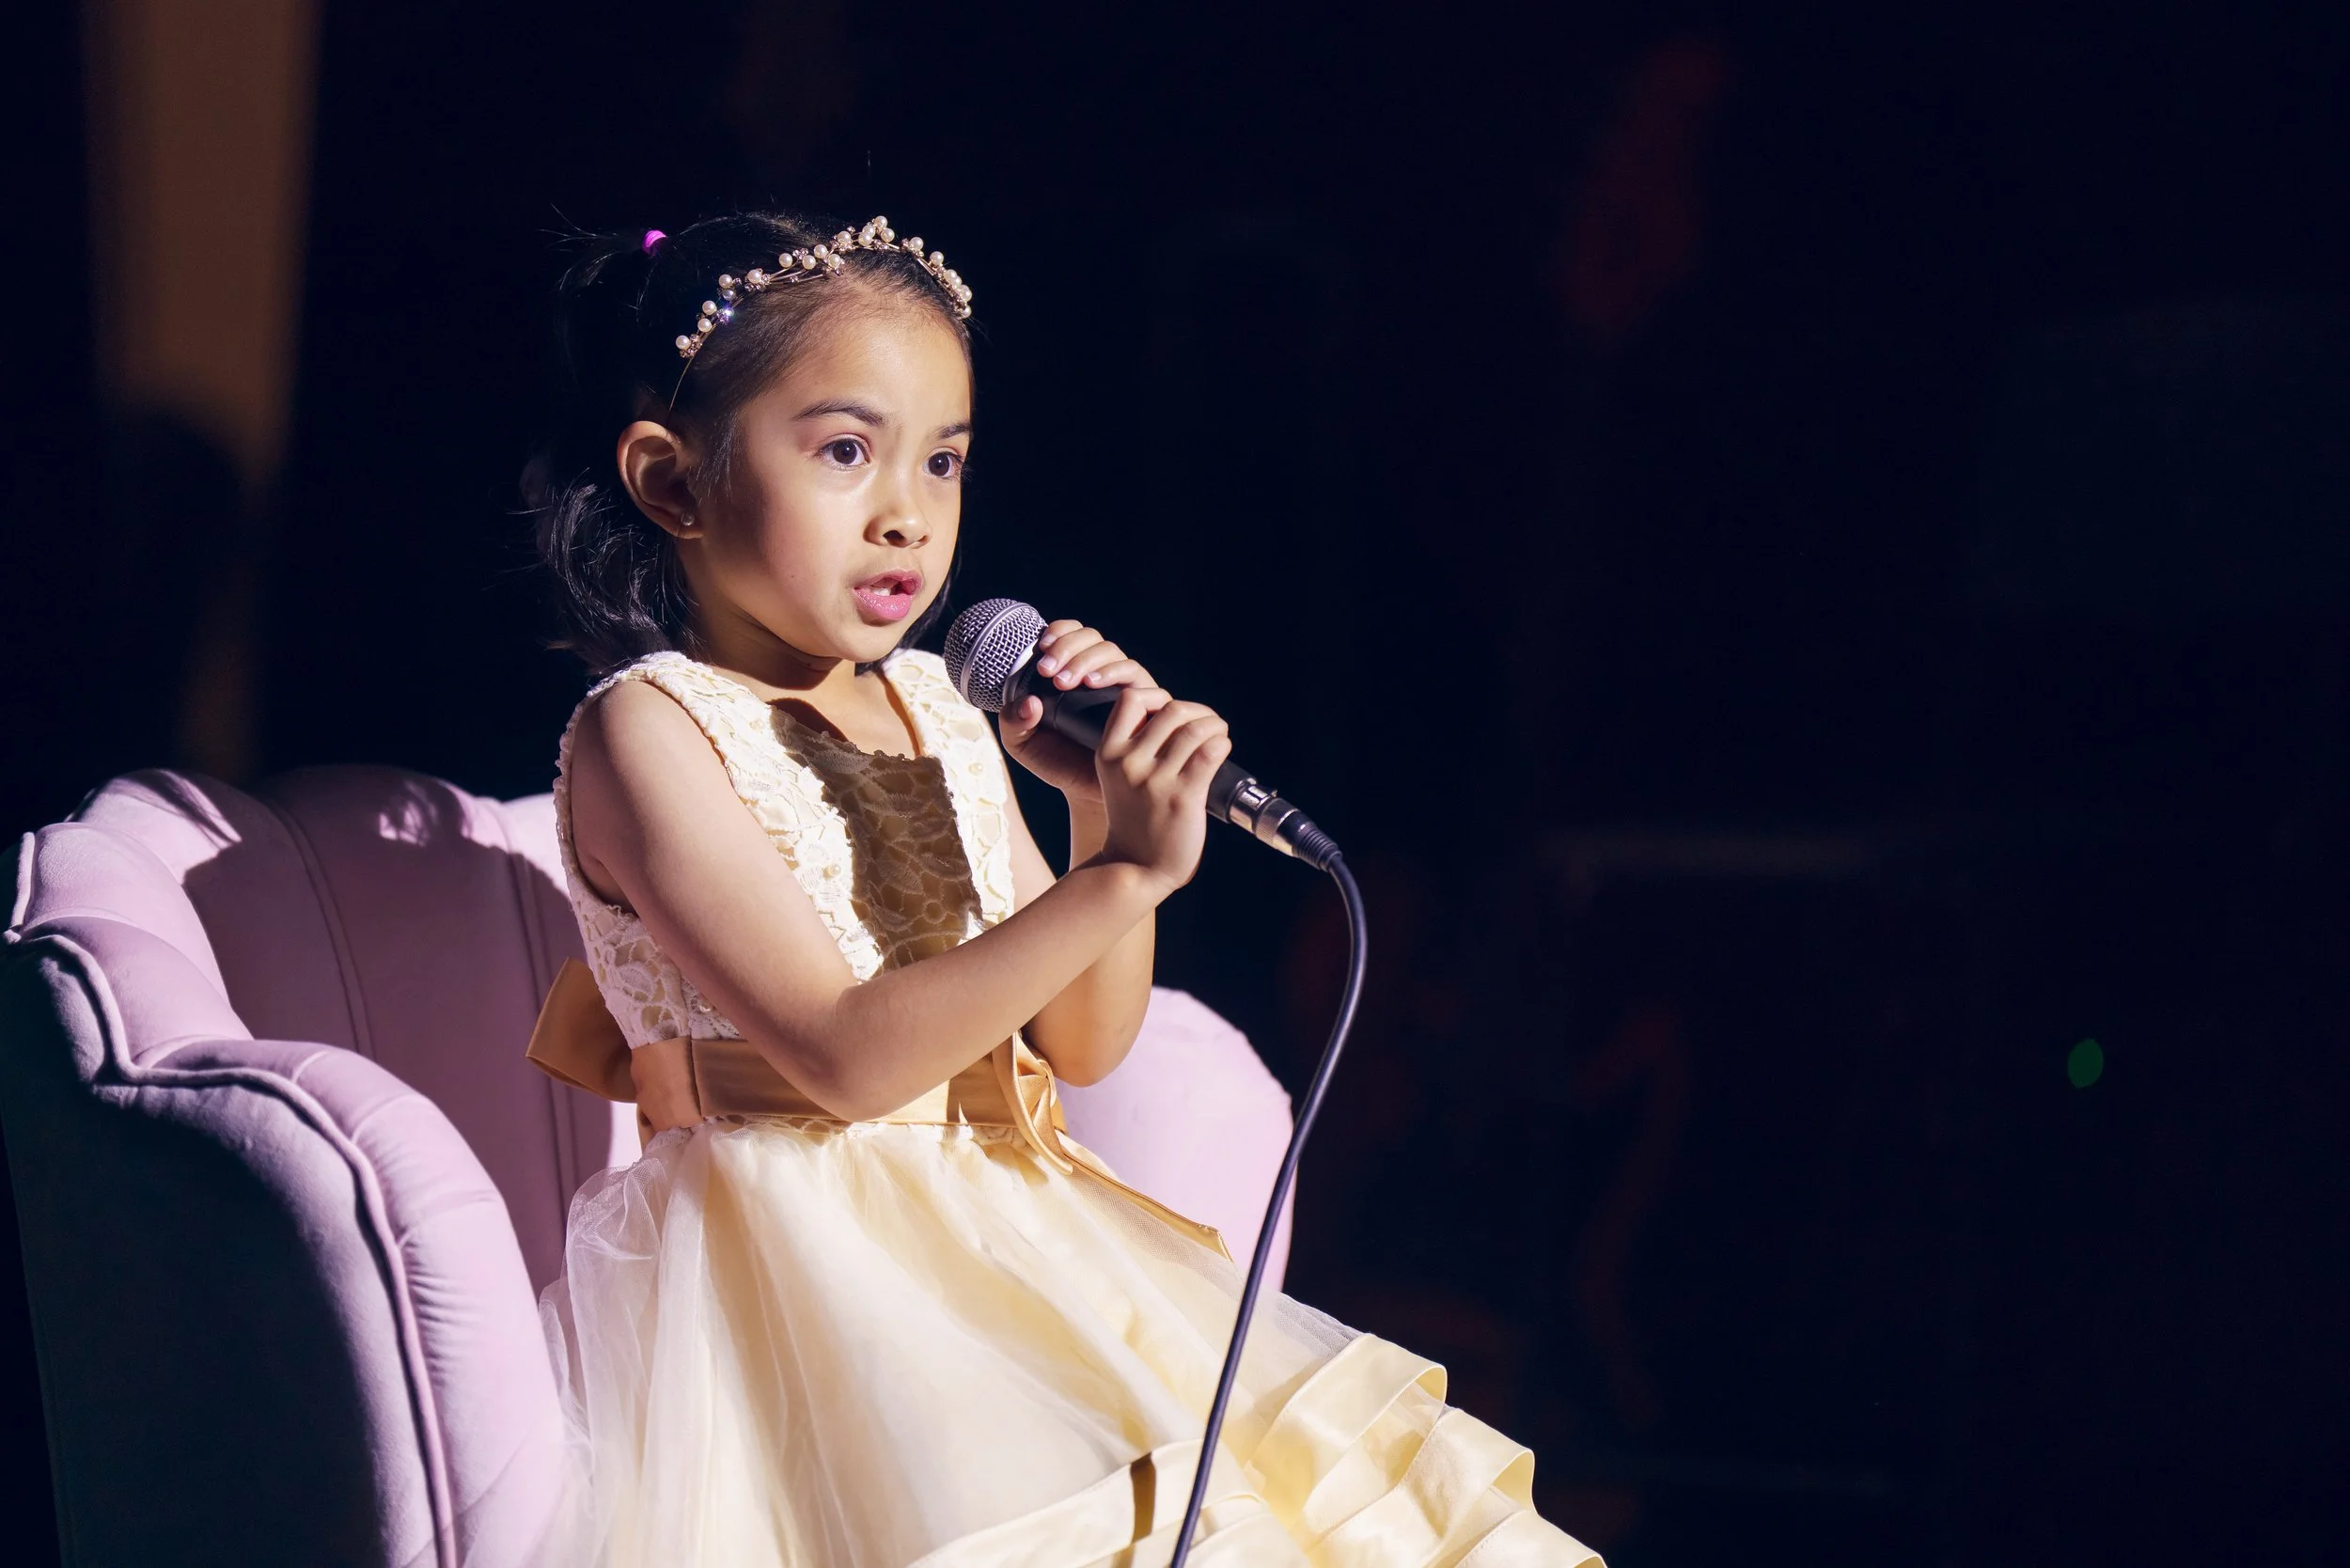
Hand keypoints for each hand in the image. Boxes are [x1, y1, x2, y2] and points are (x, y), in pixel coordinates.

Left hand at [997, 621, 1153, 799]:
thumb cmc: (1058, 763)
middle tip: (1048, 672)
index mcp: (1074, 671)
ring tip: (1066, 682)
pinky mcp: (1146, 704)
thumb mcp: (1023, 744)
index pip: (1071, 634)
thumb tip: (1028, 702)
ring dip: (1087, 660)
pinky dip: (1116, 673)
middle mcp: (1102, 674)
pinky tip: (1094, 685)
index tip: (1040, 650)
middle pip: (1093, 639)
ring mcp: (1125, 687)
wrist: (1088, 794)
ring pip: (1114, 653)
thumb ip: (1012, 722)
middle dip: (1068, 648)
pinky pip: (1138, 678)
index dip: (1058, 633)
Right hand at [1089, 684, 1231, 893]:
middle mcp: (1129, 763)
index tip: (1173, 713)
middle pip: (1171, 708)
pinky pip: (1209, 752)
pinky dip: (1222, 743)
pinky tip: (1222, 749)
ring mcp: (1155, 781)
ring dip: (1215, 725)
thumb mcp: (1119, 777)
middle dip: (1198, 710)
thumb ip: (1136, 745)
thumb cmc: (1134, 819)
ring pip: (1194, 728)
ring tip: (1219, 733)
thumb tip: (1175, 710)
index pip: (1132, 698)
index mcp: (1108, 753)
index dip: (1158, 696)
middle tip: (1209, 724)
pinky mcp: (1183, 797)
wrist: (1134, 868)